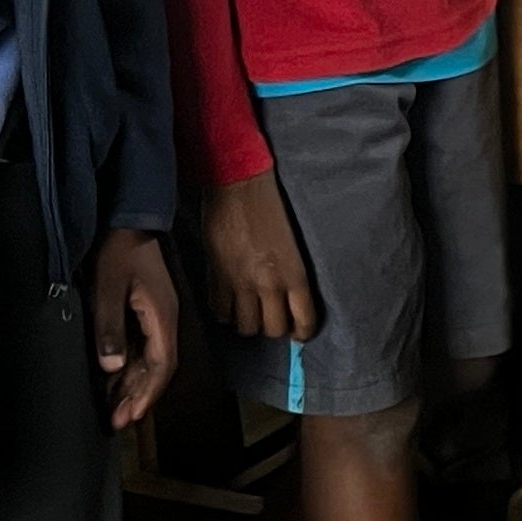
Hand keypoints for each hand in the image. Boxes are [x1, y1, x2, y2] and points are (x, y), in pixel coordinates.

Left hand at [87, 227, 178, 427]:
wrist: (129, 221)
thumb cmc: (119, 252)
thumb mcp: (109, 288)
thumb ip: (110, 328)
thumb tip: (112, 367)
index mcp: (162, 318)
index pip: (161, 366)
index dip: (147, 393)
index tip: (132, 415)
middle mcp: (165, 321)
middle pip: (158, 369)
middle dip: (139, 396)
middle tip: (118, 421)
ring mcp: (157, 317)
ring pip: (150, 361)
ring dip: (134, 385)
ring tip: (115, 407)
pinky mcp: (147, 313)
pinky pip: (143, 348)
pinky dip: (130, 368)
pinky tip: (115, 379)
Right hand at [201, 173, 319, 341]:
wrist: (238, 187)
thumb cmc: (270, 210)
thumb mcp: (291, 246)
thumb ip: (289, 275)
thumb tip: (287, 301)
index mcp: (295, 274)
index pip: (304, 320)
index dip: (302, 332)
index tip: (299, 333)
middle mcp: (270, 284)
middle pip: (273, 329)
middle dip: (274, 328)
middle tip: (272, 318)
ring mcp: (241, 283)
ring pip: (246, 327)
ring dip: (248, 323)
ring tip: (249, 312)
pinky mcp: (217, 277)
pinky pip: (220, 312)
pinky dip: (225, 313)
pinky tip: (229, 304)